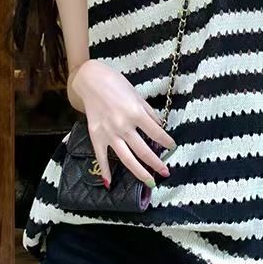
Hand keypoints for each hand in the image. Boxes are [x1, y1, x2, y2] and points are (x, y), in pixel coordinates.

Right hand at [71, 60, 175, 188]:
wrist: (90, 79)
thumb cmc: (115, 83)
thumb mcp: (137, 95)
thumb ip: (148, 112)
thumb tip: (160, 125)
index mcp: (136, 113)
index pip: (157, 133)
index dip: (167, 142)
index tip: (172, 147)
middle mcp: (123, 126)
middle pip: (144, 151)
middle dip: (157, 164)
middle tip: (166, 172)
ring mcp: (109, 133)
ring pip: (127, 159)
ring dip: (140, 172)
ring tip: (150, 182)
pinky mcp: (96, 136)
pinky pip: (101, 157)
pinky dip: (105, 171)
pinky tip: (110, 183)